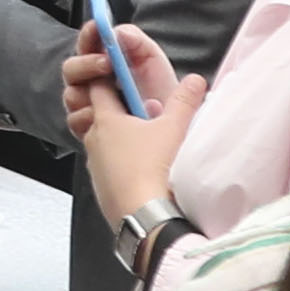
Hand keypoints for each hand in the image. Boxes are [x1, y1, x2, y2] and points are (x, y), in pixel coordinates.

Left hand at [62, 23, 192, 226]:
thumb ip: (184, 101)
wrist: (145, 216)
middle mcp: (93, 139)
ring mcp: (94, 165)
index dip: (111, 77)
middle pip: (102, 115)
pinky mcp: (100, 187)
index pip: (98, 87)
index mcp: (105, 119)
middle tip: (147, 111)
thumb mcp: (174, 128)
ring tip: (149, 142)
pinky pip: (109, 167)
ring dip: (122, 139)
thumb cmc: (156, 166)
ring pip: (105, 143)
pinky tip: (143, 169)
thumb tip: (196, 79)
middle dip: (122, 110)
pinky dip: (122, 163)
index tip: (124, 73)